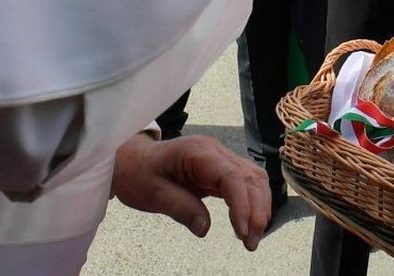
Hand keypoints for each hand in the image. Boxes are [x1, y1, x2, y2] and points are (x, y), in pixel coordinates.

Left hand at [111, 134, 271, 251]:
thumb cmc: (139, 173)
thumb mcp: (152, 193)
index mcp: (197, 152)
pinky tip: (250, 222)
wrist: (133, 160)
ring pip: (254, 179)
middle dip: (257, 211)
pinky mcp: (222, 168)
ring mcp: (221, 157)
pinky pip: (247, 182)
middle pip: (250, 177)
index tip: (242, 231)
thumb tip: (205, 229)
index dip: (242, 204)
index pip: (231, 176)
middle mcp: (215, 151)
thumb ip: (180, 208)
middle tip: (250, 243)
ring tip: (252, 238)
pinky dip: (253, 202)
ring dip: (259, 208)